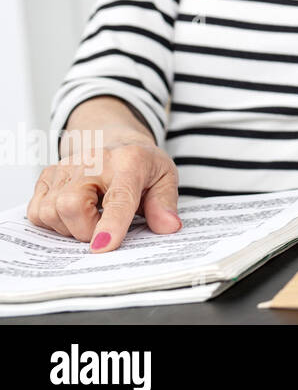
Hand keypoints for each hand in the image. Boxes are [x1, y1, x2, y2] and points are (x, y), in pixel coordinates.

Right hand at [26, 129, 181, 252]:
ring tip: (92, 216)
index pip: (118, 197)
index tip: (103, 247)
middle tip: (104, 228)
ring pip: (50, 212)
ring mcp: (65, 166)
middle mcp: (92, 160)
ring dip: (70, 227)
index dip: (111, 224)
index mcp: (130, 162)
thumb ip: (165, 204)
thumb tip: (169, 227)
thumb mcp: (165, 179)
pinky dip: (53, 222)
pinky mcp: (47, 175)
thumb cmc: (142, 165)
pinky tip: (74, 213)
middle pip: (71, 206)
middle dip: (85, 230)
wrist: (117, 142)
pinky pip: (36, 212)